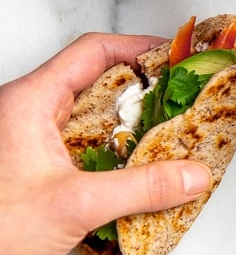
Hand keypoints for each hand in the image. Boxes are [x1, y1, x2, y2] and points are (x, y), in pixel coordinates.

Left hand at [0, 33, 212, 254]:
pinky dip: (114, 153)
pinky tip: (136, 173)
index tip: (177, 58)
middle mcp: (25, 114)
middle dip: (144, 91)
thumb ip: (141, 188)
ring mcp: (26, 141)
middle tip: (182, 102)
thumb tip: (190, 176)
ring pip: (91, 117)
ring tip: (168, 138)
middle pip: (97, 81)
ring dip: (130, 126)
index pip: (94, 52)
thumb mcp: (74, 205)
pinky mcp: (30, 169)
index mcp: (29, 101)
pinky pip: (83, 147)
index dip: (140, 49)